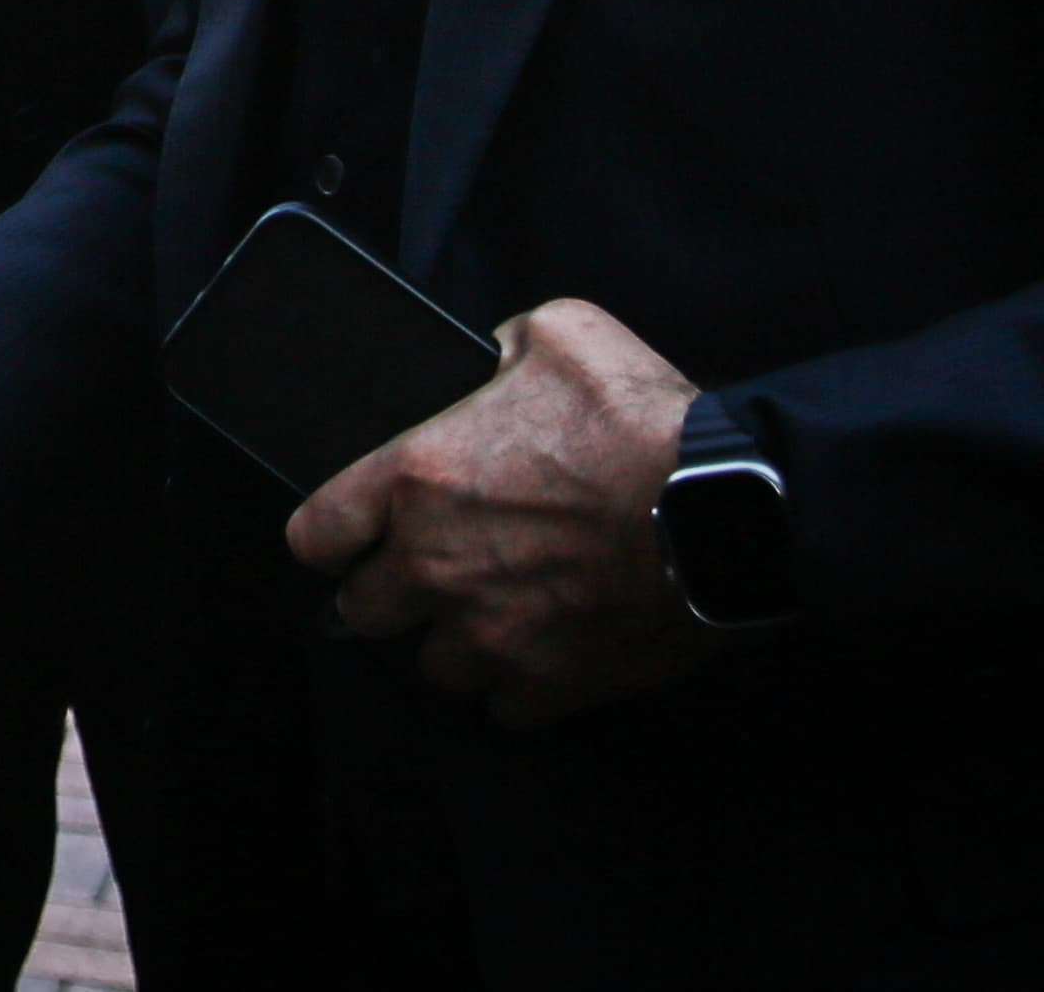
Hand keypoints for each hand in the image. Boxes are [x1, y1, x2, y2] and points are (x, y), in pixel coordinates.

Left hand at [284, 298, 718, 728]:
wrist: (727, 513)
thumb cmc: (642, 421)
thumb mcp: (560, 336)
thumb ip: (499, 347)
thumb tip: (485, 360)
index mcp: (417, 479)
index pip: (316, 532)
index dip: (330, 535)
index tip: (347, 539)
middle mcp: (435, 566)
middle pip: (360, 612)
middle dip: (388, 594)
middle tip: (426, 576)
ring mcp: (489, 634)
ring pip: (431, 667)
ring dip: (453, 643)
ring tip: (490, 616)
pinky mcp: (546, 684)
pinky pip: (503, 708)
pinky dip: (517, 686)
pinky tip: (540, 652)